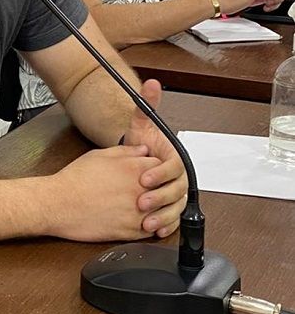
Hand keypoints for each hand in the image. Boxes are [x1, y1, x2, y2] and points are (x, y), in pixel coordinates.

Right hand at [49, 144, 161, 241]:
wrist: (59, 203)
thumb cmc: (75, 179)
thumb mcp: (99, 155)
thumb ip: (125, 152)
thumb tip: (143, 150)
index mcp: (133, 169)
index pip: (162, 167)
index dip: (156, 169)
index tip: (151, 173)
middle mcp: (140, 191)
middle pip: (166, 189)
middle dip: (160, 189)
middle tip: (152, 190)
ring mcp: (137, 213)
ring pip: (163, 212)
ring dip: (158, 209)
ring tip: (148, 206)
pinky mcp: (131, 232)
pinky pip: (152, 230)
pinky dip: (151, 225)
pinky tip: (141, 219)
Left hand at [123, 79, 187, 237]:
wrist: (134, 157)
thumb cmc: (141, 142)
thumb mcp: (141, 123)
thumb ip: (147, 103)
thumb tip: (151, 83)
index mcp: (175, 159)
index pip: (174, 168)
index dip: (160, 173)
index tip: (144, 177)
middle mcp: (178, 178)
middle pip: (176, 191)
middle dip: (159, 197)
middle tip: (141, 200)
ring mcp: (174, 194)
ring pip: (175, 208)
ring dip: (162, 216)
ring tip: (145, 220)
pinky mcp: (169, 208)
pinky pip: (171, 219)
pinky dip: (164, 225)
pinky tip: (154, 230)